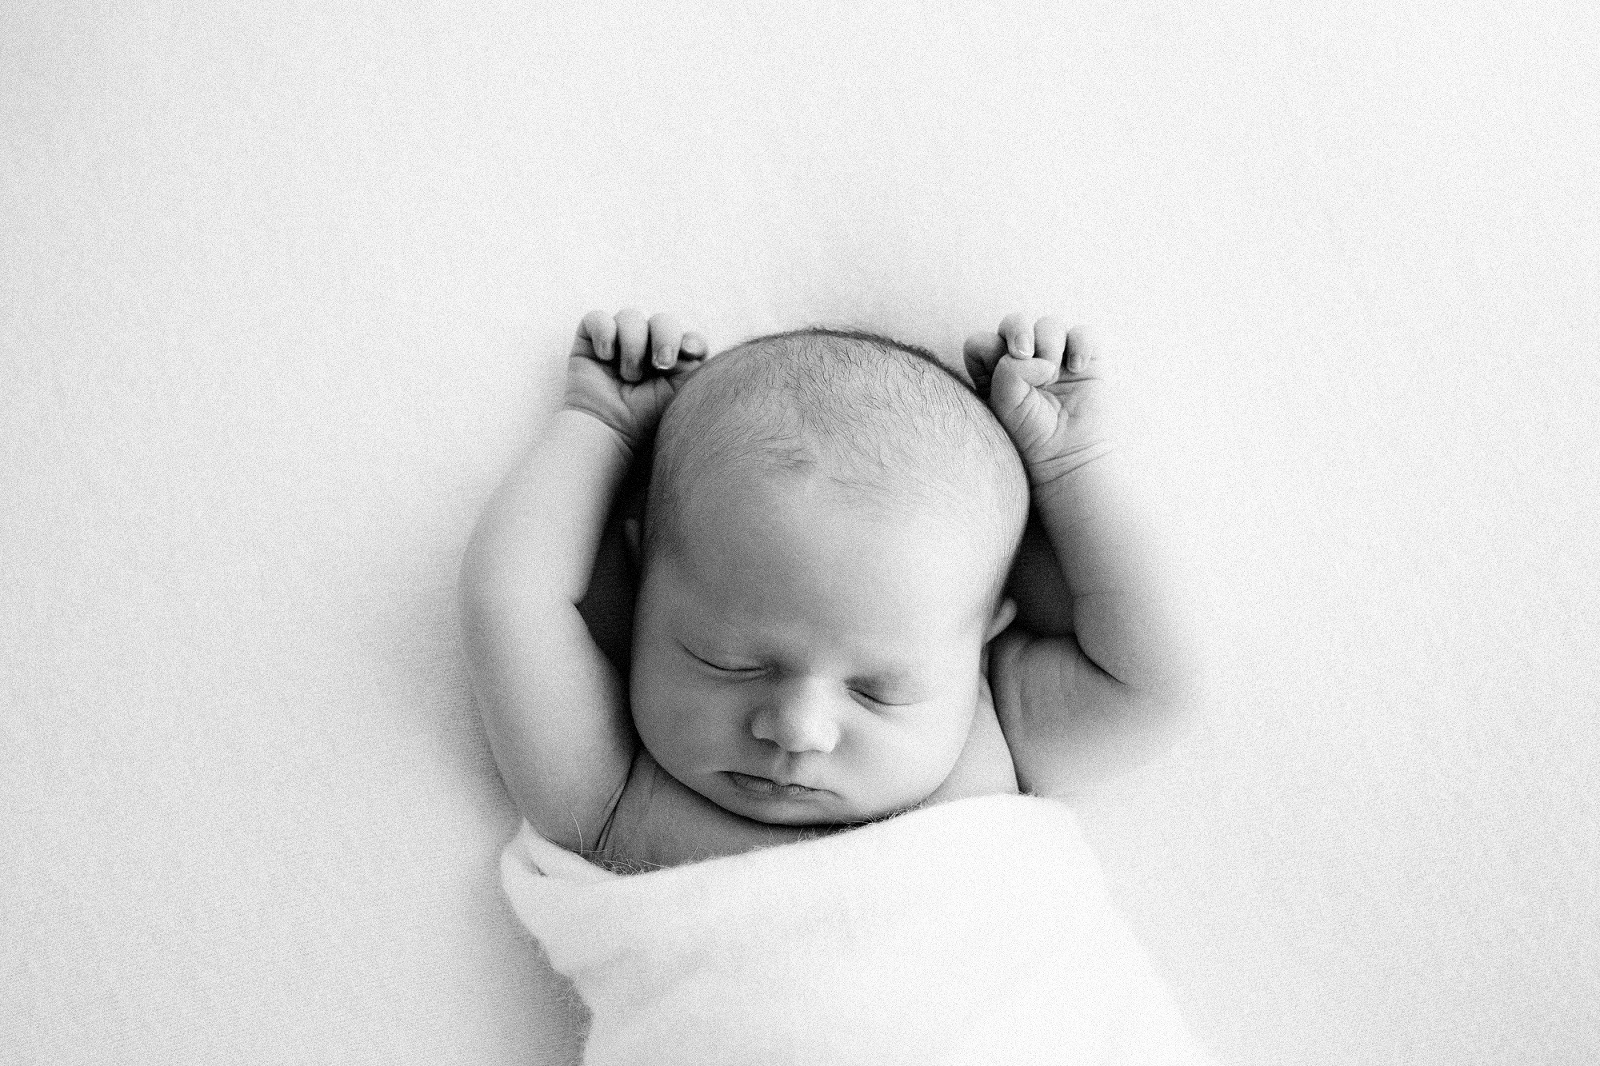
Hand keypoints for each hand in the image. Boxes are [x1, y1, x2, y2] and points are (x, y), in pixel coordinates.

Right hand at [566, 309, 709, 454]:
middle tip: (660, 364)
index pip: (688, 337)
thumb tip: (695, 344)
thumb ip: (694, 367)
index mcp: (672, 361)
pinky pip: (597, 318)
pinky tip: (604, 357)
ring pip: (630, 317)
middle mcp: (646, 348)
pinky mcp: (590, 340)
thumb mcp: (679, 394)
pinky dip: (604, 334)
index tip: (689, 352)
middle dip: (665, 337)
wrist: (608, 430)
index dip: (691, 340)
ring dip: (632, 346)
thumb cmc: (645, 419)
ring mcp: (618, 341)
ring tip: (628, 376)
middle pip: (663, 321)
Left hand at [964, 314, 1111, 489]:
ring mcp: (1055, 357)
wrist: (1069, 455)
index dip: (989, 349)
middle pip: (1013, 321)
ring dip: (1049, 342)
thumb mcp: (1005, 404)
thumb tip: (1034, 354)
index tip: (1001, 372)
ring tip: (1054, 373)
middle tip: (1026, 353)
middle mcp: (1023, 360)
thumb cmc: (1030, 434)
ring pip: (1048, 324)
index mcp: (993, 371)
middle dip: (1018, 330)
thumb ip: (1008, 370)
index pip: (982, 341)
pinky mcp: (1085, 359)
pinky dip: (1080, 344)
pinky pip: (1083, 333)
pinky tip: (1077, 368)